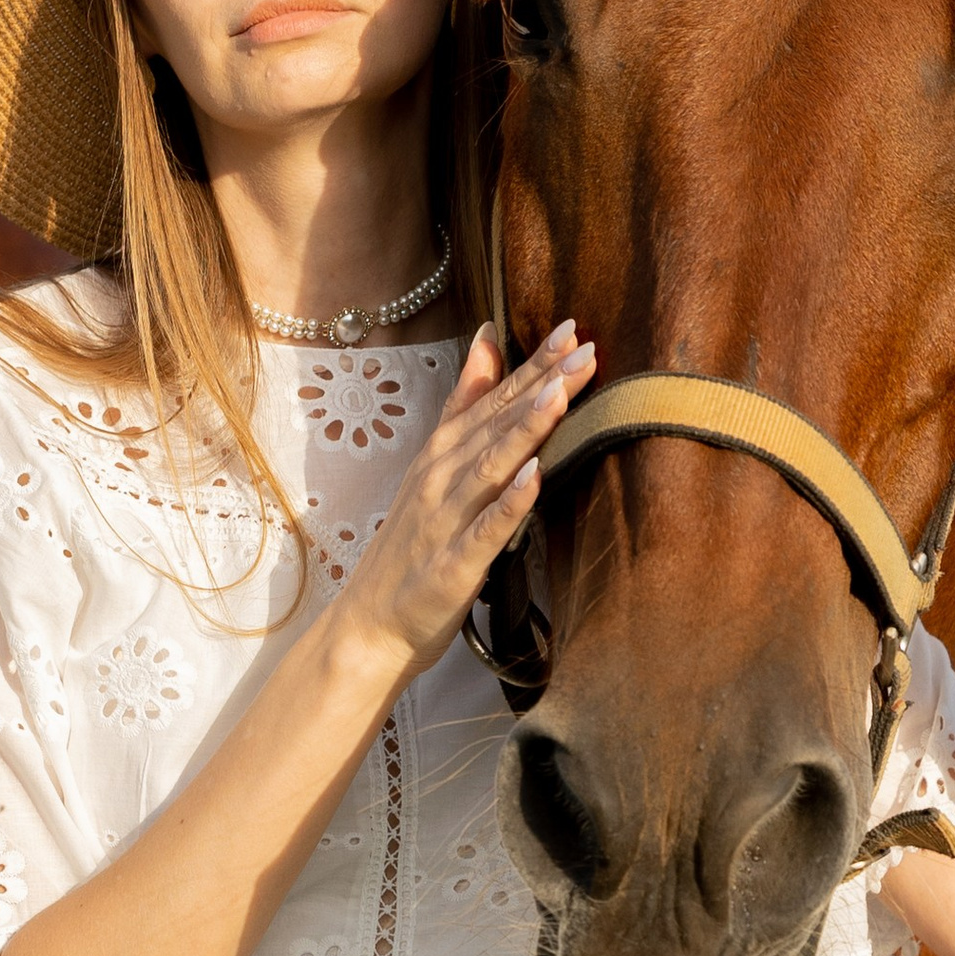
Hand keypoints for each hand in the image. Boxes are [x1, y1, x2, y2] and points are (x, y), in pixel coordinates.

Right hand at [335, 317, 593, 674]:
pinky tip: (534, 477)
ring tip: (560, 394)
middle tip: (583, 348)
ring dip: (524, 430)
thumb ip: (464, 401)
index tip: (571, 329)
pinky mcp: (453, 566)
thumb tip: (488, 335)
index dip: (532, 364)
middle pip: (496, 424)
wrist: (370, 625)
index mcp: (442, 453)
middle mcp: (441, 478)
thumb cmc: (411, 545)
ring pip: (490, 467)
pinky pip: (486, 531)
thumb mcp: (434, 463)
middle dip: (540, 384)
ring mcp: (446, 521)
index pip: (493, 398)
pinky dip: (509, 503)